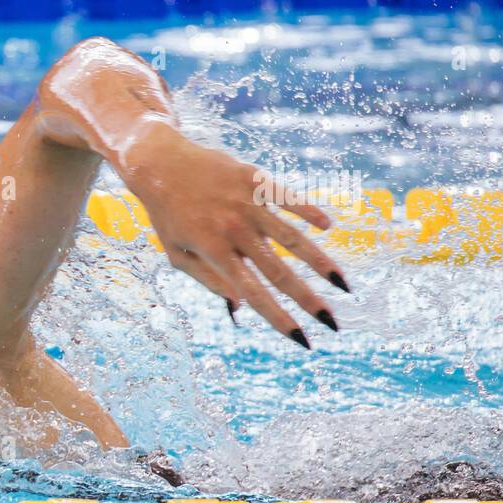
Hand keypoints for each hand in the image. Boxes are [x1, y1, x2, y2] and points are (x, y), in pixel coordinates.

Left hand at [120, 122, 349, 347]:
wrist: (159, 163)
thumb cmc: (167, 215)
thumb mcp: (176, 253)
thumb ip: (208, 280)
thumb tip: (242, 307)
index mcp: (213, 251)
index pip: (253, 294)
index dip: (279, 318)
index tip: (301, 339)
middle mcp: (234, 229)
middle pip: (279, 272)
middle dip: (308, 300)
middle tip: (333, 322)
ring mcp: (248, 203)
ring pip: (292, 237)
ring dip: (321, 263)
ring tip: (342, 284)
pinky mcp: (255, 179)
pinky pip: (289, 198)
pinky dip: (310, 212)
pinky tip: (328, 227)